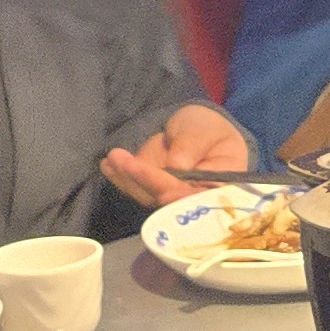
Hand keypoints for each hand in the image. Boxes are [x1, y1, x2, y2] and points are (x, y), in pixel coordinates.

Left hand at [102, 105, 250, 206]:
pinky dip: (120, 177)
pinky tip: (109, 165)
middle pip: (169, 199)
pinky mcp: (153, 193)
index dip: (178, 192)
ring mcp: (172, 198)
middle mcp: (196, 201)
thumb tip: (176, 166)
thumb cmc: (208, 129)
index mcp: (220, 189)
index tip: (160, 178)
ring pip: (148, 195)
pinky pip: (136, 189)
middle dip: (144, 181)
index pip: (199, 197)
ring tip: (113, 158)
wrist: (196, 129)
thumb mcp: (204, 130)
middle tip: (122, 161)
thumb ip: (192, 146)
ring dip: (127, 178)